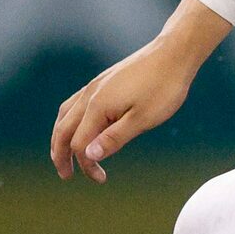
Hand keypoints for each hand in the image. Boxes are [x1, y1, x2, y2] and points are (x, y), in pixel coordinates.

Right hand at [49, 0, 230, 181]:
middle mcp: (88, 95)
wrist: (174, 54)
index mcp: (97, 107)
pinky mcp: (102, 81)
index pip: (80, 144)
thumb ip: (114, 138)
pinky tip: (78, 127)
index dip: (86, 165)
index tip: (101, 179)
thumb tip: (88, 156)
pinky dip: (70, 121)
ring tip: (64, 155)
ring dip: (61, 137)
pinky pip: (75, 104)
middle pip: (63, 130)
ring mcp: (94, 86)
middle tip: (65, 175)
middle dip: (60, 155)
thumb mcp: (143, 119)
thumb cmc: (164, 87)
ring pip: (65, 116)